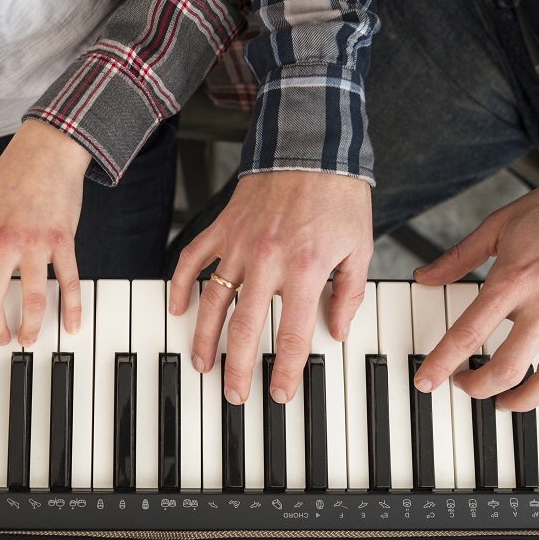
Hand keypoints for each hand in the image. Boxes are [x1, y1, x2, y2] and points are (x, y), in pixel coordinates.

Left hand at [0, 120, 88, 346]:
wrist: (46, 150)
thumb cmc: (10, 178)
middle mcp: (3, 243)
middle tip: (0, 340)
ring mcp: (34, 243)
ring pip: (33, 299)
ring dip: (32, 327)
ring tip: (29, 338)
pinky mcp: (62, 240)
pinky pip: (68, 282)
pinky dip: (72, 308)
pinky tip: (72, 325)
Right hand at [169, 170, 372, 403]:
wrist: (311, 145)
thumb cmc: (338, 195)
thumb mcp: (359, 246)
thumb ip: (348, 293)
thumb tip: (338, 330)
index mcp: (304, 269)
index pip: (293, 334)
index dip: (287, 370)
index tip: (280, 393)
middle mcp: (267, 261)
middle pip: (245, 329)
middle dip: (239, 368)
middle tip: (235, 394)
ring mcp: (239, 245)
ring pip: (213, 302)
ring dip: (205, 338)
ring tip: (202, 364)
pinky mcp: (222, 228)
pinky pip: (193, 261)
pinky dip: (182, 285)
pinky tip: (179, 309)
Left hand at [412, 167, 538, 410]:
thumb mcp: (499, 225)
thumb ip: (459, 257)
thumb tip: (425, 276)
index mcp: (514, 281)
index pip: (469, 333)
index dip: (442, 363)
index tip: (426, 381)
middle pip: (507, 369)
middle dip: (479, 387)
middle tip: (467, 386)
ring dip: (525, 401)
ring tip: (507, 402)